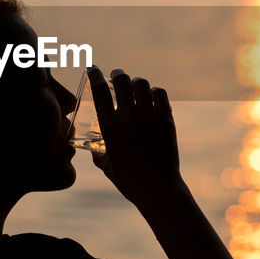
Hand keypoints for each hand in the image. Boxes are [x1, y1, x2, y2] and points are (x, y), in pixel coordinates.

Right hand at [87, 66, 186, 210]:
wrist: (158, 189)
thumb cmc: (129, 181)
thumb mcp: (106, 166)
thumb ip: (98, 152)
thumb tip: (93, 147)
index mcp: (109, 126)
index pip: (99, 89)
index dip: (95, 74)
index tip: (93, 68)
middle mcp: (128, 117)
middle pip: (122, 79)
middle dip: (117, 74)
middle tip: (117, 75)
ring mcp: (149, 116)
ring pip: (142, 83)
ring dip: (136, 82)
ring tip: (135, 86)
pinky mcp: (166, 119)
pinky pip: (160, 93)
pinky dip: (154, 91)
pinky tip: (152, 96)